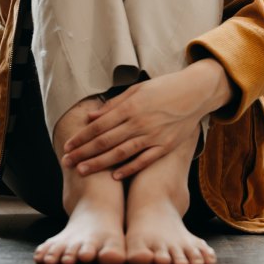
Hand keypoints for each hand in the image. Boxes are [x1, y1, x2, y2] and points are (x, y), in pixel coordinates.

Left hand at [61, 60, 230, 179]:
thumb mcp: (137, 89)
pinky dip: (129, 168)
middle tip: (67, 162)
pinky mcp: (166, 146)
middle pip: (106, 141)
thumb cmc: (165, 88)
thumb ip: (114, 104)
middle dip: (84, 152)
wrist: (196, 92)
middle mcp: (140, 123)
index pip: (99, 126)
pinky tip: (114, 176)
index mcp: (131, 107)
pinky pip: (144, 160)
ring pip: (121, 153)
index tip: (68, 146)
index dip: (82, 137)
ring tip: (83, 171)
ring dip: (100, 163)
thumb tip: (91, 116)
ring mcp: (153, 136)